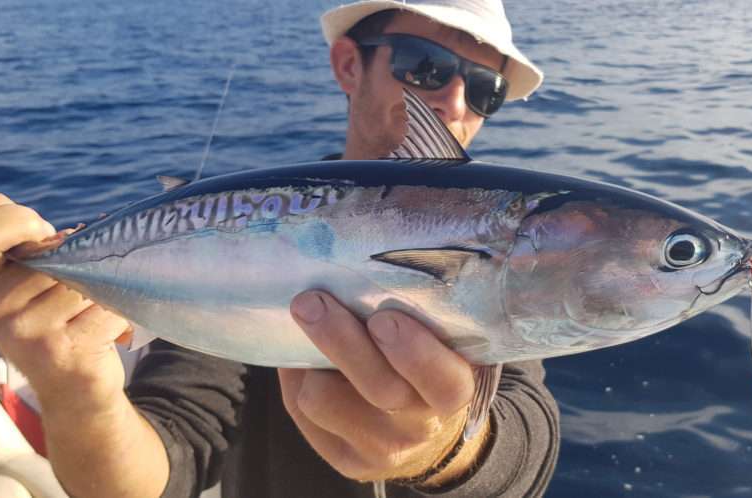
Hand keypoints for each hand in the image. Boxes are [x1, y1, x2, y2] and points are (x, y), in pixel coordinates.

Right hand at [0, 192, 129, 411]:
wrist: (76, 390)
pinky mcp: (61, 350)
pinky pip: (105, 306)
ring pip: (82, 281)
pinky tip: (106, 329)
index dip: (20, 221)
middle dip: (77, 263)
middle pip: (52, 256)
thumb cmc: (55, 323)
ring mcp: (24, 332)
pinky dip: (118, 313)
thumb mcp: (26, 282)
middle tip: (78, 290)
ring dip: (100, 291)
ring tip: (89, 313)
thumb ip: (15, 244)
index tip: (44, 233)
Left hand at [278, 291, 486, 483]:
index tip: (385, 317)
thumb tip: (382, 248)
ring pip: (325, 400)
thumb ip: (423, 308)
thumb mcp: (441, 338)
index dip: (414, 353)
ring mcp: (381, 448)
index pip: (444, 383)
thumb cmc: (427, 362)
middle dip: (341, 341)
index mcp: (454, 389)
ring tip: (311, 319)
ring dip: (310, 357)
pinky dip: (297, 375)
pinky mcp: (345, 460)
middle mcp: (420, 425)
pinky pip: (301, 411)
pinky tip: (306, 355)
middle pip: (379, 389)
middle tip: (314, 301)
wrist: (422, 429)